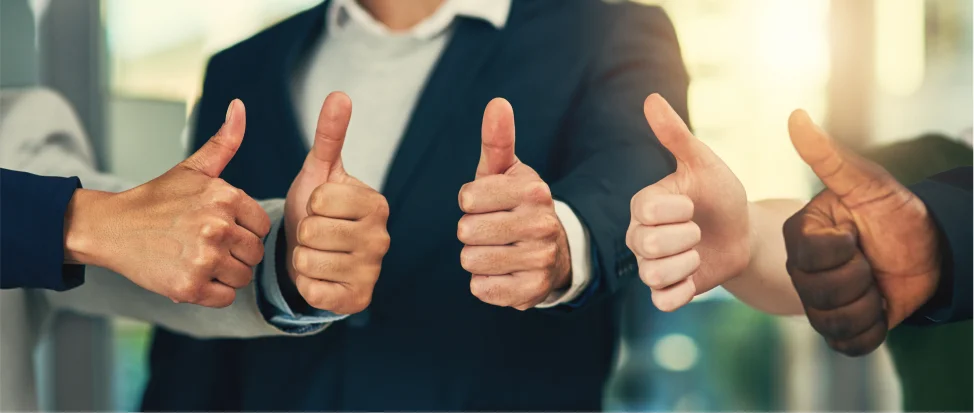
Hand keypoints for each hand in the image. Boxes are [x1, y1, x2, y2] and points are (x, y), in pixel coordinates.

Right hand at [63, 99, 271, 306]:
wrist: (111, 228)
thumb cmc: (158, 199)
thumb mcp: (193, 168)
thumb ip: (225, 142)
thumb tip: (240, 106)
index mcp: (225, 197)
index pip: (262, 226)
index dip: (243, 229)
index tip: (219, 227)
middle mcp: (218, 227)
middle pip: (254, 253)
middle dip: (236, 253)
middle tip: (206, 246)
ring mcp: (204, 258)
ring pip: (243, 277)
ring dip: (225, 274)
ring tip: (199, 259)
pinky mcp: (189, 287)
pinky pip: (225, 298)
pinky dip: (212, 293)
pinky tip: (193, 276)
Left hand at [284, 92, 389, 313]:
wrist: (317, 255)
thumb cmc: (318, 210)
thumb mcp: (319, 172)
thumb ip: (329, 135)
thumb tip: (339, 94)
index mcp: (376, 203)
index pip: (321, 199)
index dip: (310, 203)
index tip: (321, 208)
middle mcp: (382, 238)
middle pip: (312, 231)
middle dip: (304, 233)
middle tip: (317, 234)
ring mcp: (372, 271)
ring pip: (308, 261)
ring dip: (302, 258)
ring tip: (317, 254)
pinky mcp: (358, 300)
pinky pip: (312, 290)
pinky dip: (307, 284)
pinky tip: (320, 277)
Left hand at [457, 98, 571, 309]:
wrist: (553, 252)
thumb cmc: (516, 205)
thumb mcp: (506, 171)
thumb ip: (497, 139)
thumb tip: (497, 103)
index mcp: (533, 190)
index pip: (467, 198)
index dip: (470, 202)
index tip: (487, 203)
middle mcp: (541, 224)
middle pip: (466, 231)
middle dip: (471, 231)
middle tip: (493, 230)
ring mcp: (539, 259)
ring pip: (470, 260)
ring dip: (476, 257)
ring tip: (498, 250)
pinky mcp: (531, 291)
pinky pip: (481, 288)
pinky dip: (484, 282)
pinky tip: (503, 272)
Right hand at [626, 94, 749, 310]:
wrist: (744, 232)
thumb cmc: (720, 194)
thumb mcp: (703, 163)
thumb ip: (675, 135)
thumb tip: (650, 98)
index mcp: (644, 205)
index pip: (645, 212)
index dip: (676, 210)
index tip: (693, 204)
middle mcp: (640, 236)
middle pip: (647, 245)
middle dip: (685, 238)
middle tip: (698, 230)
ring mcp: (652, 266)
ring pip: (653, 275)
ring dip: (687, 264)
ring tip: (699, 253)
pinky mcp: (668, 291)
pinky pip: (662, 301)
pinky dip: (682, 292)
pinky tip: (696, 276)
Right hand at [783, 110, 939, 355]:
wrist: (929, 249)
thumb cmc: (894, 211)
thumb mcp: (866, 183)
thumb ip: (827, 155)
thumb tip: (795, 115)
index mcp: (800, 236)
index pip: (811, 256)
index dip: (844, 250)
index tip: (858, 233)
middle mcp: (801, 270)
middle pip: (819, 293)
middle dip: (861, 278)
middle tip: (871, 259)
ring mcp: (818, 301)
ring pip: (833, 321)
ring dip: (869, 303)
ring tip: (877, 283)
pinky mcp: (840, 327)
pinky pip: (848, 343)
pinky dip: (873, 329)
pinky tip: (880, 306)